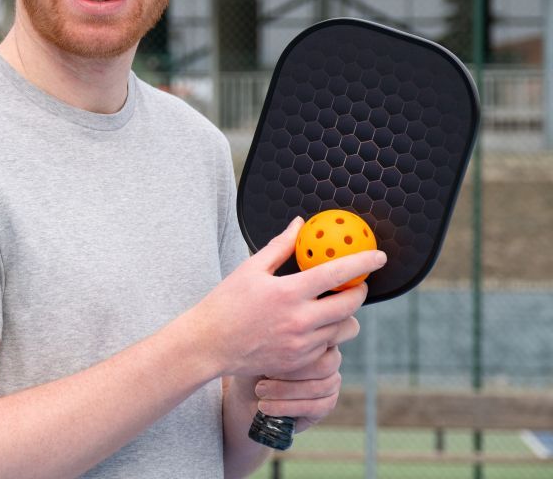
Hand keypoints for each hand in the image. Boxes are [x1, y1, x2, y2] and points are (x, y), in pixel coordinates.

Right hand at [194, 217, 382, 378]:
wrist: (209, 344)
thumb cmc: (226, 304)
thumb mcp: (250, 269)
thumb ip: (280, 247)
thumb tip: (299, 225)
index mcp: (287, 292)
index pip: (336, 273)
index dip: (363, 262)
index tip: (378, 256)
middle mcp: (299, 320)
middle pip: (350, 304)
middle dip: (360, 291)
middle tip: (355, 284)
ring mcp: (301, 345)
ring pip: (344, 329)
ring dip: (345, 315)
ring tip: (331, 306)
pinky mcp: (299, 362)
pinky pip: (329, 347)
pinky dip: (328, 335)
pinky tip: (313, 327)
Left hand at [252, 345, 344, 432]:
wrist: (248, 394)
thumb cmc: (254, 367)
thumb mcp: (261, 352)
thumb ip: (276, 345)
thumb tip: (282, 345)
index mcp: (316, 339)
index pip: (319, 343)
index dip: (292, 354)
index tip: (268, 361)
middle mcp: (330, 359)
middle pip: (323, 367)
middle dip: (290, 374)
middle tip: (264, 376)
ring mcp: (331, 383)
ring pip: (317, 388)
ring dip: (284, 391)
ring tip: (260, 391)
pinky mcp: (326, 405)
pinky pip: (314, 408)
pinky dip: (287, 407)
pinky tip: (267, 407)